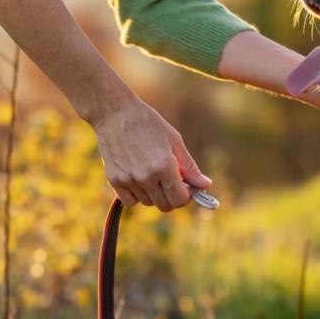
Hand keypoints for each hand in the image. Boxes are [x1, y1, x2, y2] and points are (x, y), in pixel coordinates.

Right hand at [85, 94, 210, 210]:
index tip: (186, 188)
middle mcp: (146, 177)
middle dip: (172, 197)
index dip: (187, 196)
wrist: (114, 113)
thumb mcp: (174, 140)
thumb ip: (190, 167)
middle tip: (171, 181)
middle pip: (165, 206)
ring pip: (148, 203)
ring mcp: (128, 180)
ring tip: (152, 173)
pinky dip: (136, 195)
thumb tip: (205, 186)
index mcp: (164, 166)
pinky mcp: (114, 180)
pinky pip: (130, 201)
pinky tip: (138, 179)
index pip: (180, 199)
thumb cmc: (148, 123)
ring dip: (154, 194)